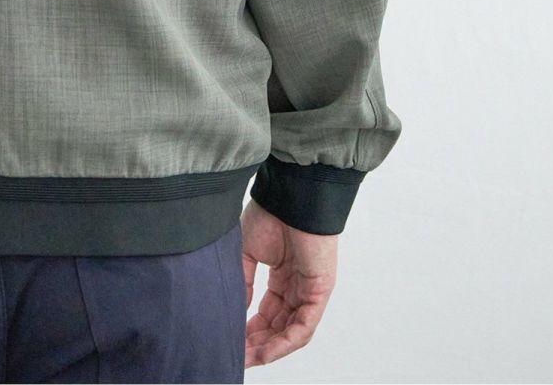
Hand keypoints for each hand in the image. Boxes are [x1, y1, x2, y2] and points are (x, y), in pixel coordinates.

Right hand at [240, 198, 337, 367]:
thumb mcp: (248, 251)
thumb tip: (235, 310)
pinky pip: (303, 326)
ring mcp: (310, 290)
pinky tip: (267, 351)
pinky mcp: (319, 291)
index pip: (267, 311)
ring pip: (290, 331)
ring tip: (249, 358)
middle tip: (238, 355)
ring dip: (269, 347)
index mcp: (282, 275)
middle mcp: (297, 286)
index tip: (232, 341)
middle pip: (278, 325)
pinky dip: (285, 342)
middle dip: (257, 343)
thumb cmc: (271, 213)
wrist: (291, 195)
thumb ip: (243, 281)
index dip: (250, 329)